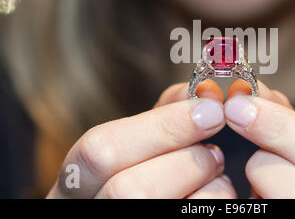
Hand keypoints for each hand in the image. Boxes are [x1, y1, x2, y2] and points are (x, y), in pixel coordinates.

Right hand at [47, 80, 235, 198]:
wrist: (141, 205)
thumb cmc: (137, 180)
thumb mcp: (139, 146)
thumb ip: (163, 117)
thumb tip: (203, 91)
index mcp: (76, 183)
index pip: (99, 150)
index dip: (161, 126)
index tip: (209, 109)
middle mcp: (89, 211)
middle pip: (128, 189)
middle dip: (186, 161)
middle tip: (214, 150)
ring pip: (159, 208)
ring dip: (205, 184)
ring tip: (214, 172)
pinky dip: (215, 201)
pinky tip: (214, 195)